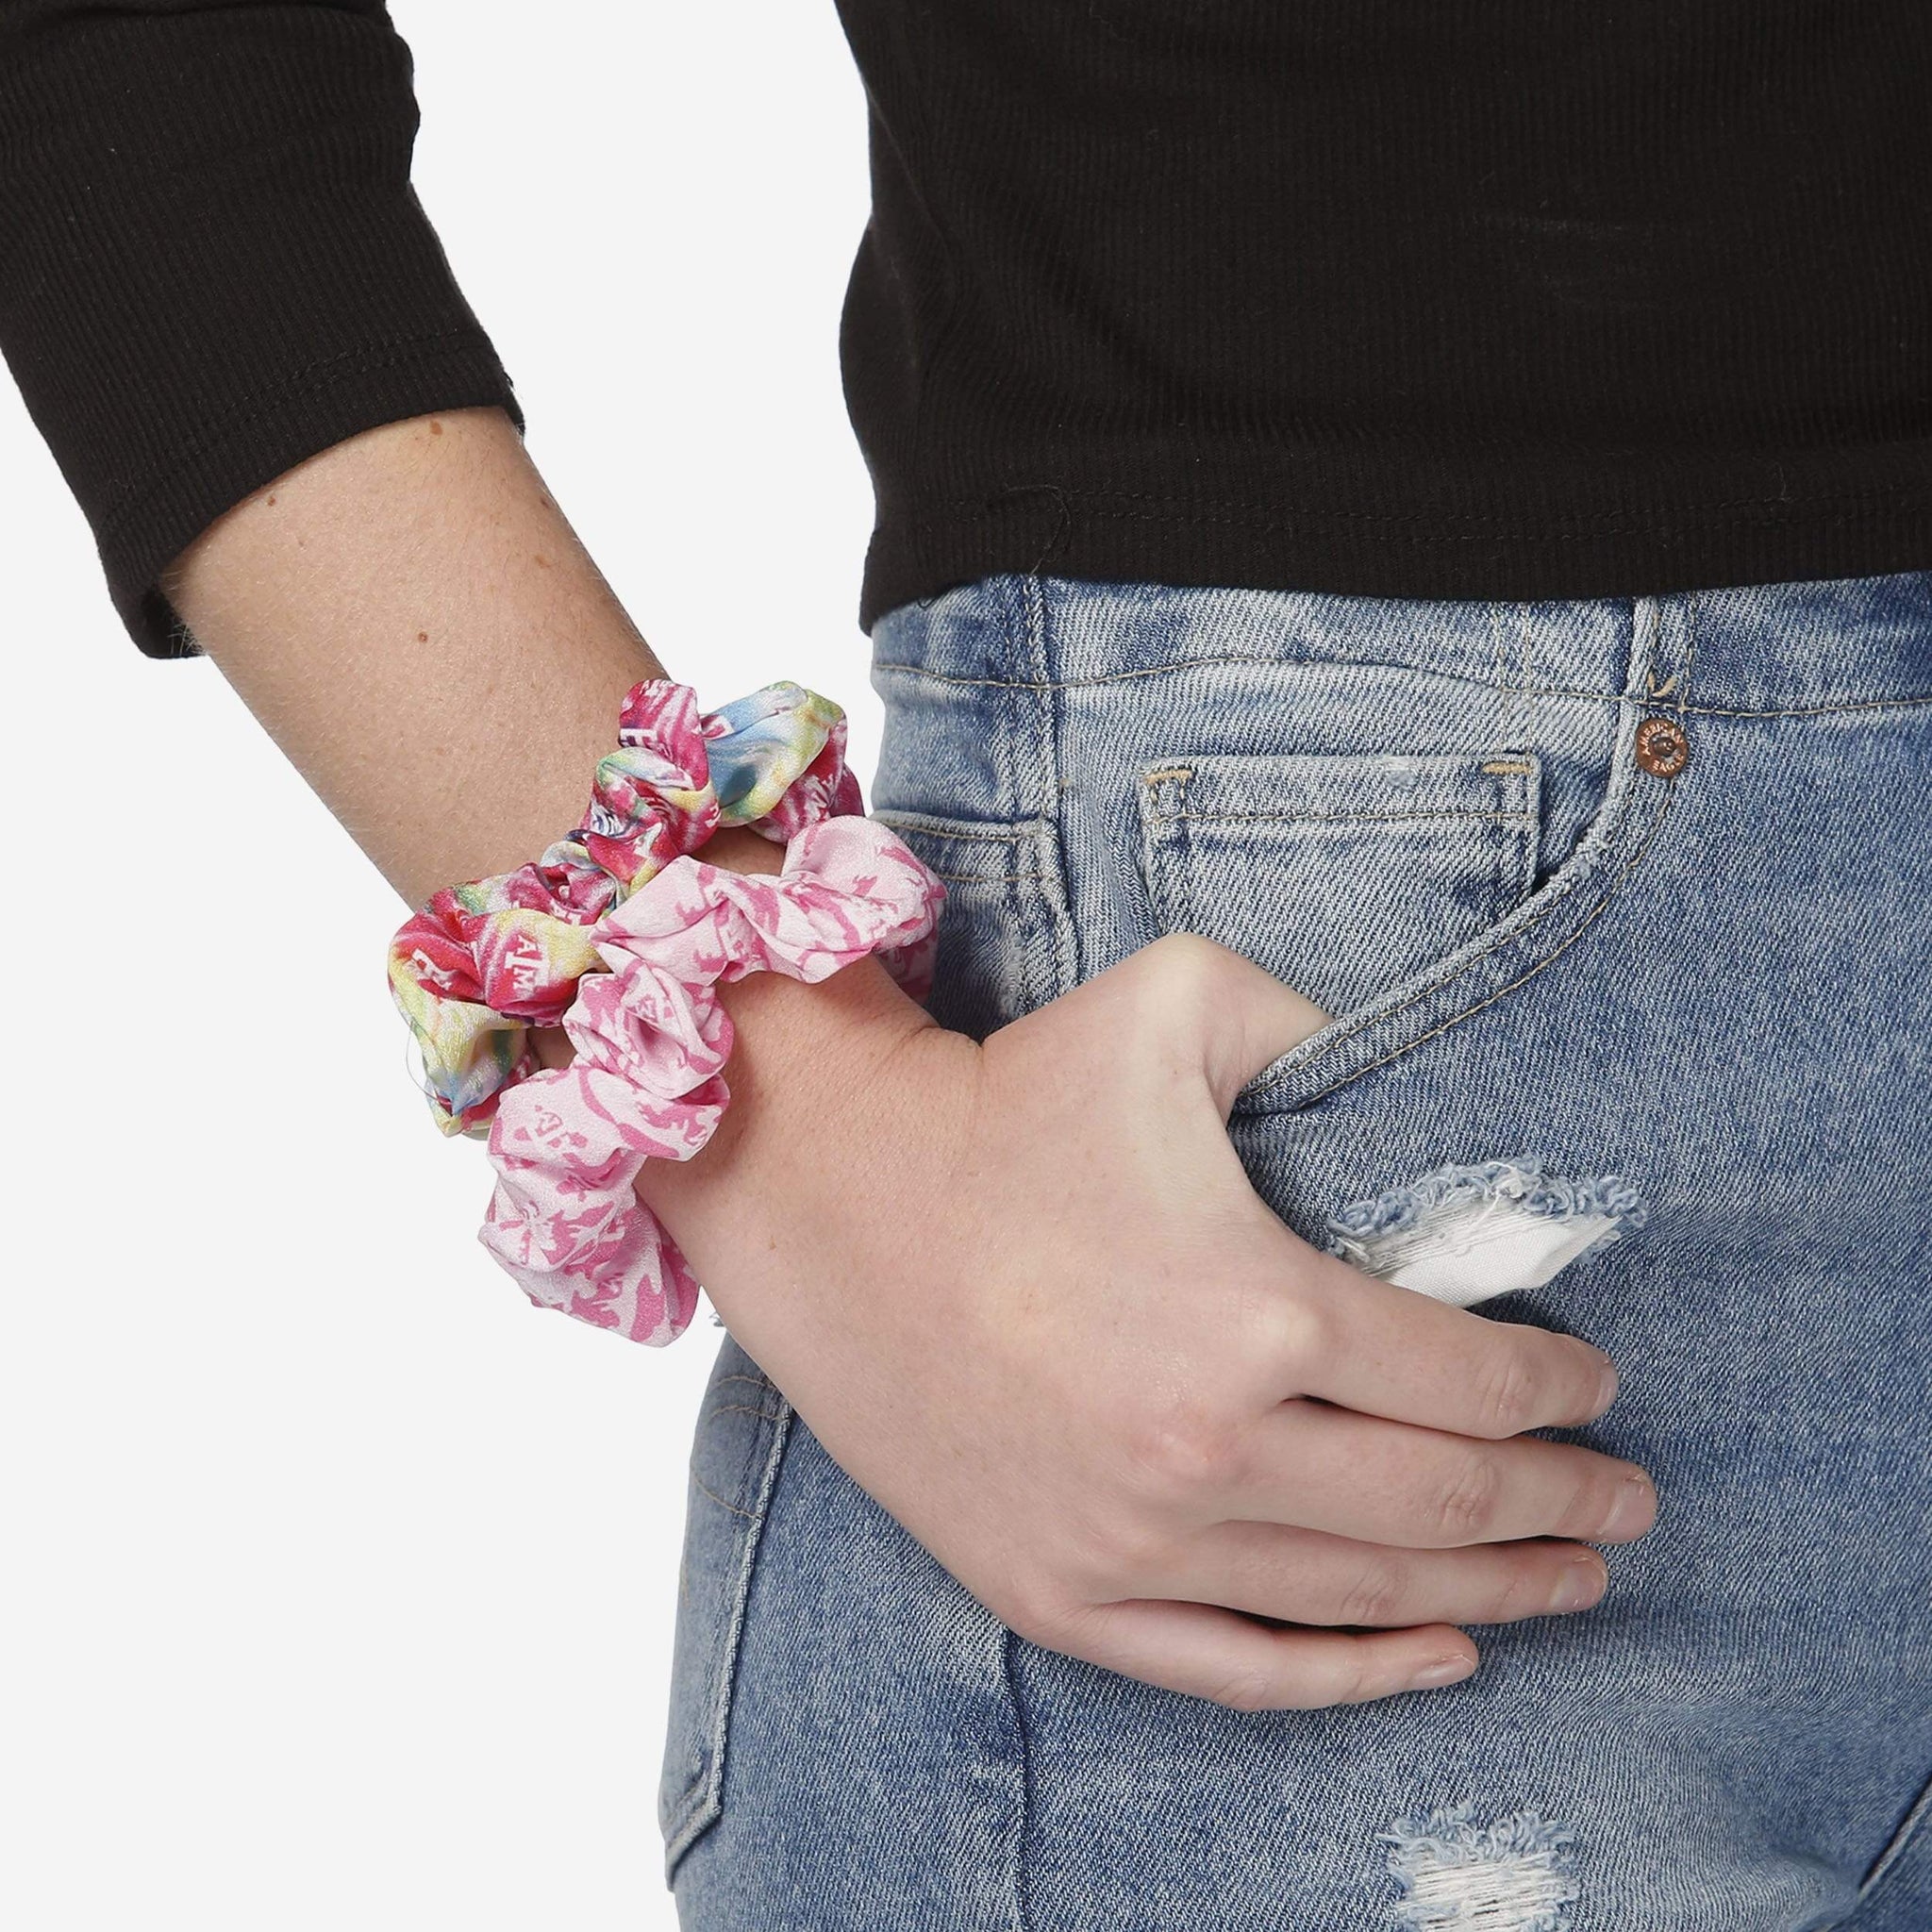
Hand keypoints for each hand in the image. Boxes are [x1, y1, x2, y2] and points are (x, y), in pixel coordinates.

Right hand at [643, 932, 1655, 1710]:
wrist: (828, 1192)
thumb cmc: (1004, 1098)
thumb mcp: (1179, 1000)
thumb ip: (1324, 1026)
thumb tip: (1430, 1090)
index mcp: (1252, 1309)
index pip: (1465, 1378)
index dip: (1554, 1386)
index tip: (1591, 1380)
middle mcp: (1205, 1448)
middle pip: (1441, 1503)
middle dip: (1561, 1503)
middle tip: (1628, 1499)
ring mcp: (1130, 1539)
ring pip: (1362, 1594)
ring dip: (1494, 1593)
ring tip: (1572, 1583)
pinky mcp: (1060, 1590)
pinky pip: (1238, 1670)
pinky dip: (1353, 1676)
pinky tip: (1436, 1658)